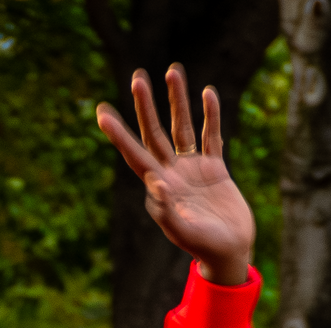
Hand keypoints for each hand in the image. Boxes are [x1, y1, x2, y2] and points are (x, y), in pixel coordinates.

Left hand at [97, 67, 253, 286]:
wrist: (229, 252)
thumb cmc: (203, 247)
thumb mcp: (184, 231)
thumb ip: (167, 210)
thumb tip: (156, 181)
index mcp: (158, 187)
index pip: (134, 154)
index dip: (118, 134)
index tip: (102, 112)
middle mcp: (171, 172)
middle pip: (154, 132)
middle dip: (145, 106)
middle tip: (137, 77)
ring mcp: (193, 168)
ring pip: (182, 127)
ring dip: (178, 101)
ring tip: (173, 71)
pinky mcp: (215, 168)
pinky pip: (211, 136)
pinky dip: (211, 115)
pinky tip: (208, 93)